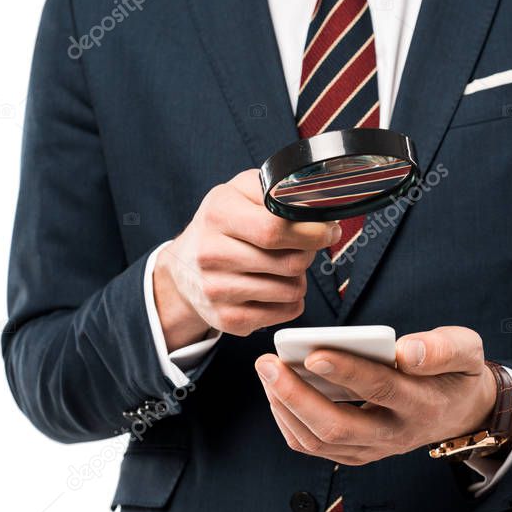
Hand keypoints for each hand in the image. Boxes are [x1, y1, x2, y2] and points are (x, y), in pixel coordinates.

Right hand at [153, 169, 339, 349]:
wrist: (184, 266)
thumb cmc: (223, 225)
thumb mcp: (241, 192)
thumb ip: (278, 192)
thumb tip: (320, 207)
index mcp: (218, 213)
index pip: (276, 229)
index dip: (312, 232)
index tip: (327, 231)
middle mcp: (211, 253)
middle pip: (290, 263)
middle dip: (308, 254)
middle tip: (301, 247)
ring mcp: (217, 290)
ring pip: (292, 290)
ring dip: (299, 278)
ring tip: (282, 267)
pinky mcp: (227, 319)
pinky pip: (286, 312)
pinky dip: (291, 300)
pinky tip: (274, 287)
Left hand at [254, 326, 503, 465]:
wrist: (458, 410)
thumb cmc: (455, 371)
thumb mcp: (465, 350)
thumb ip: (441, 349)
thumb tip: (404, 351)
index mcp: (422, 405)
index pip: (380, 389)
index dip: (346, 372)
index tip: (313, 354)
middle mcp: (394, 435)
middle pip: (337, 427)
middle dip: (295, 395)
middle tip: (266, 362)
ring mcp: (372, 450)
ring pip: (318, 441)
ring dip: (285, 407)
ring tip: (266, 370)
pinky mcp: (355, 453)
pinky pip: (312, 445)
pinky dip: (288, 420)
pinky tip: (275, 390)